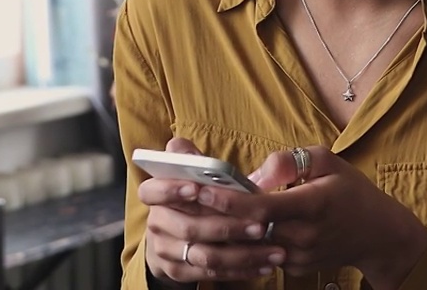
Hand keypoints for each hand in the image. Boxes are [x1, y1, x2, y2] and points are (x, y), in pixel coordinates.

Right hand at [139, 138, 286, 284]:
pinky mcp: (179, 272)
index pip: (151, 191)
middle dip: (228, 227)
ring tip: (275, 251)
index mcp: (155, 195)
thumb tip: (187, 151)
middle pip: (189, 228)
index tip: (197, 188)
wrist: (176, 234)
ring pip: (205, 256)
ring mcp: (166, 251)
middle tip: (261, 225)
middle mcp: (157, 224)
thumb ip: (191, 158)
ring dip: (243, 254)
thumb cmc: (194, 194)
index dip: (171, 189)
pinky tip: (264, 266)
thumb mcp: (190, 171)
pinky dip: (240, 271)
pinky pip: (211, 275)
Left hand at [196, 146, 426, 289]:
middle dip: (216, 215)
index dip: (228, 200)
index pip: (262, 206)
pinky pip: (262, 253)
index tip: (200, 188)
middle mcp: (304, 236)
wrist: (377, 234)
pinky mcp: (294, 267)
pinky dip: (244, 240)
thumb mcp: (327, 161)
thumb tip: (255, 174)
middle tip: (184, 197)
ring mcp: (299, 256)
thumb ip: (290, 161)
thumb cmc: (352, 191)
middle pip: (250, 229)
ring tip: (196, 211)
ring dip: (225, 229)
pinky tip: (226, 226)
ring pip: (252, 244)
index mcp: (313, 204)